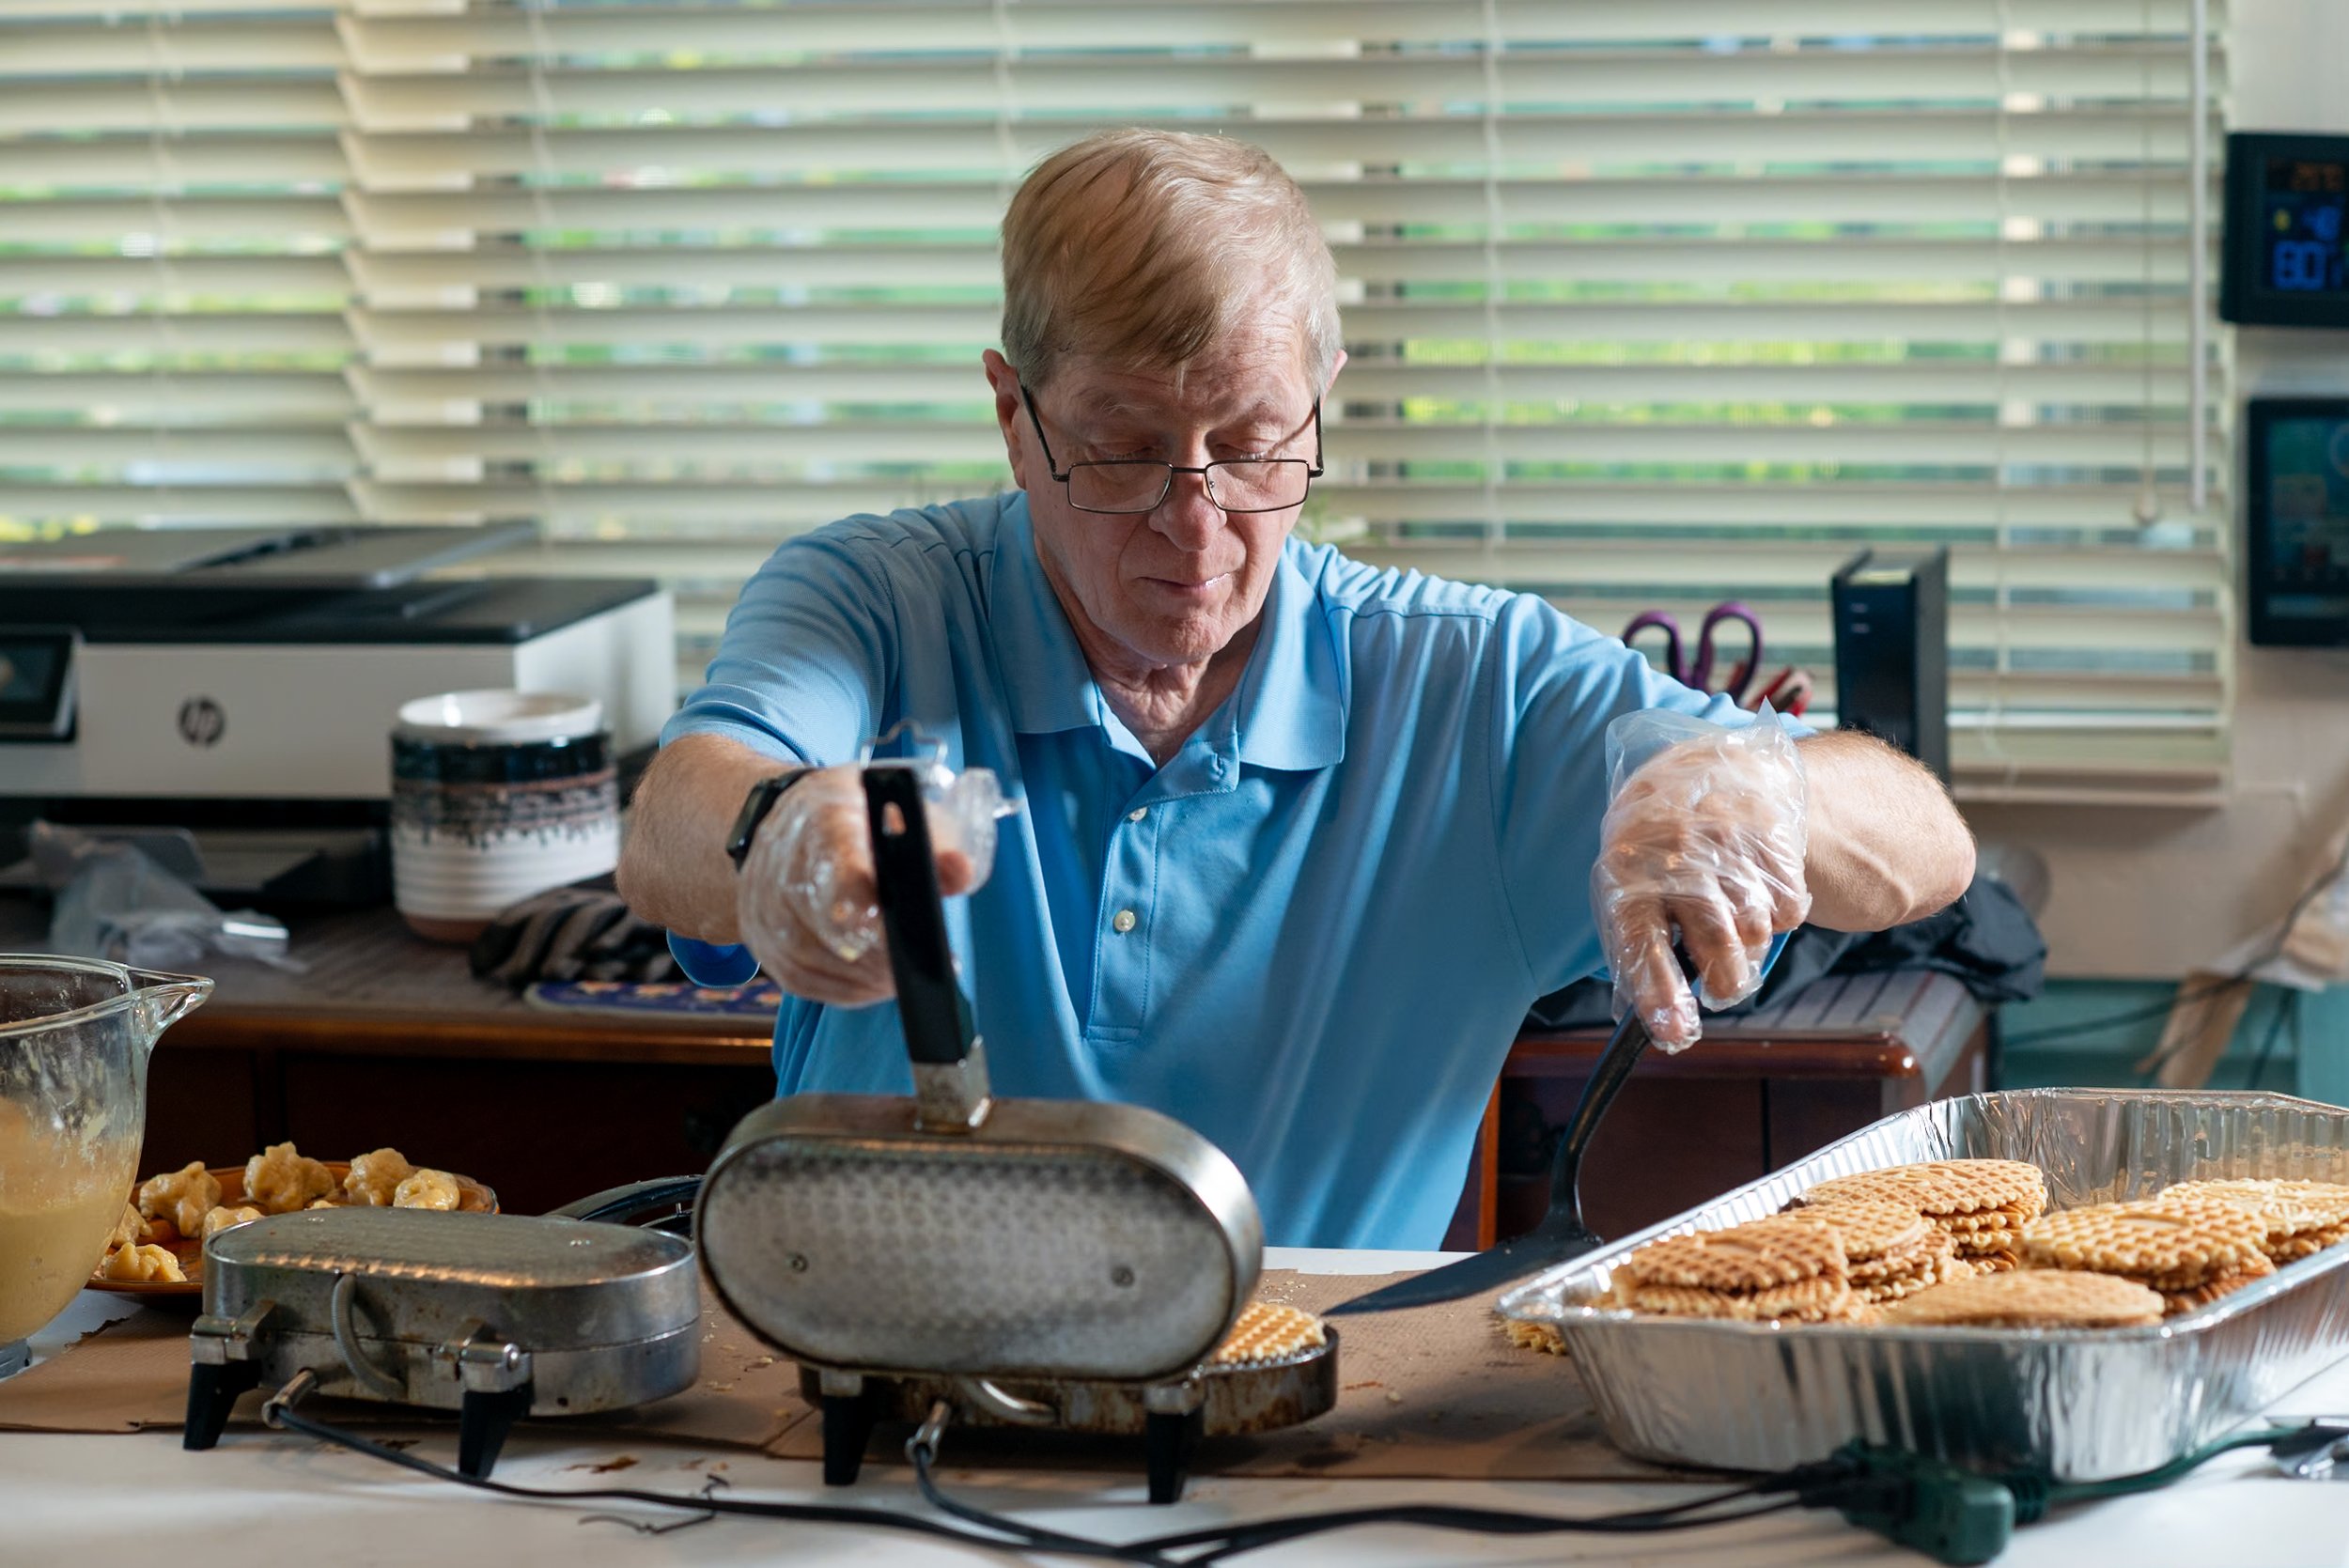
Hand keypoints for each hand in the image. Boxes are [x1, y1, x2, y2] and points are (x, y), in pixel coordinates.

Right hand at [734, 765, 989, 1005]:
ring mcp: (762, 901)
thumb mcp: (908, 817)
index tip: (904, 932)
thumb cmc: (866, 820)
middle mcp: (782, 860)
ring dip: (860, 978)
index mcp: (825, 820)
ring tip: (902, 981)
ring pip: (808, 957)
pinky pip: (797, 978)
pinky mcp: (758, 936)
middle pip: (822, 921)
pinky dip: (839, 989)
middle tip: (921, 968)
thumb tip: (960, 872)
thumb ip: (936, 847)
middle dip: (877, 954)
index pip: (838, 865)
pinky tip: (871, 987)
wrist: (798, 821)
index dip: (867, 904)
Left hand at [1591, 714, 1809, 1050]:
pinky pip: (1789, 911)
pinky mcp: (1774, 841)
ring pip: (1757, 934)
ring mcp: (1731, 848)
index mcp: (1627, 873)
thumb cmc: (1659, 848)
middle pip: (1717, 946)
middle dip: (1725, 982)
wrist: (1711, 769)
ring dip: (1750, 947)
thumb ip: (1636, 948)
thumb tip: (1652, 1022)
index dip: (1658, 992)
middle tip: (1721, 988)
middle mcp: (1678, 859)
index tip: (1673, 1033)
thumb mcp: (1628, 884)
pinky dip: (1779, 915)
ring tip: (1733, 923)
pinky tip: (1757, 889)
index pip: (1641, 942)